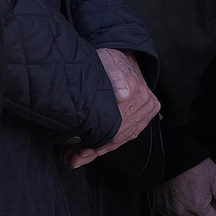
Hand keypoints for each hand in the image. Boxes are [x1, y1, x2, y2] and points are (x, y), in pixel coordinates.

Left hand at [69, 48, 159, 167]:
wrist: (124, 57)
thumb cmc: (109, 61)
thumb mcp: (104, 61)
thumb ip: (111, 76)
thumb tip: (121, 95)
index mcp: (132, 90)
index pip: (113, 123)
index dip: (93, 138)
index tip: (74, 147)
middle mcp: (143, 102)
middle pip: (116, 134)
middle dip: (91, 149)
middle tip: (70, 157)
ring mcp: (146, 110)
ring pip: (120, 139)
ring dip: (96, 151)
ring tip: (75, 158)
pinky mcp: (146, 115)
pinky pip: (126, 137)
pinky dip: (107, 147)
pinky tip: (90, 153)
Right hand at [155, 159, 215, 215]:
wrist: (172, 157)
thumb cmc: (195, 166)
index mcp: (197, 208)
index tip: (214, 198)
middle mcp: (182, 215)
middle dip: (206, 212)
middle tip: (203, 193)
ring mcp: (170, 214)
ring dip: (192, 214)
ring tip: (192, 194)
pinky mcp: (161, 210)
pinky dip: (180, 212)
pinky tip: (182, 197)